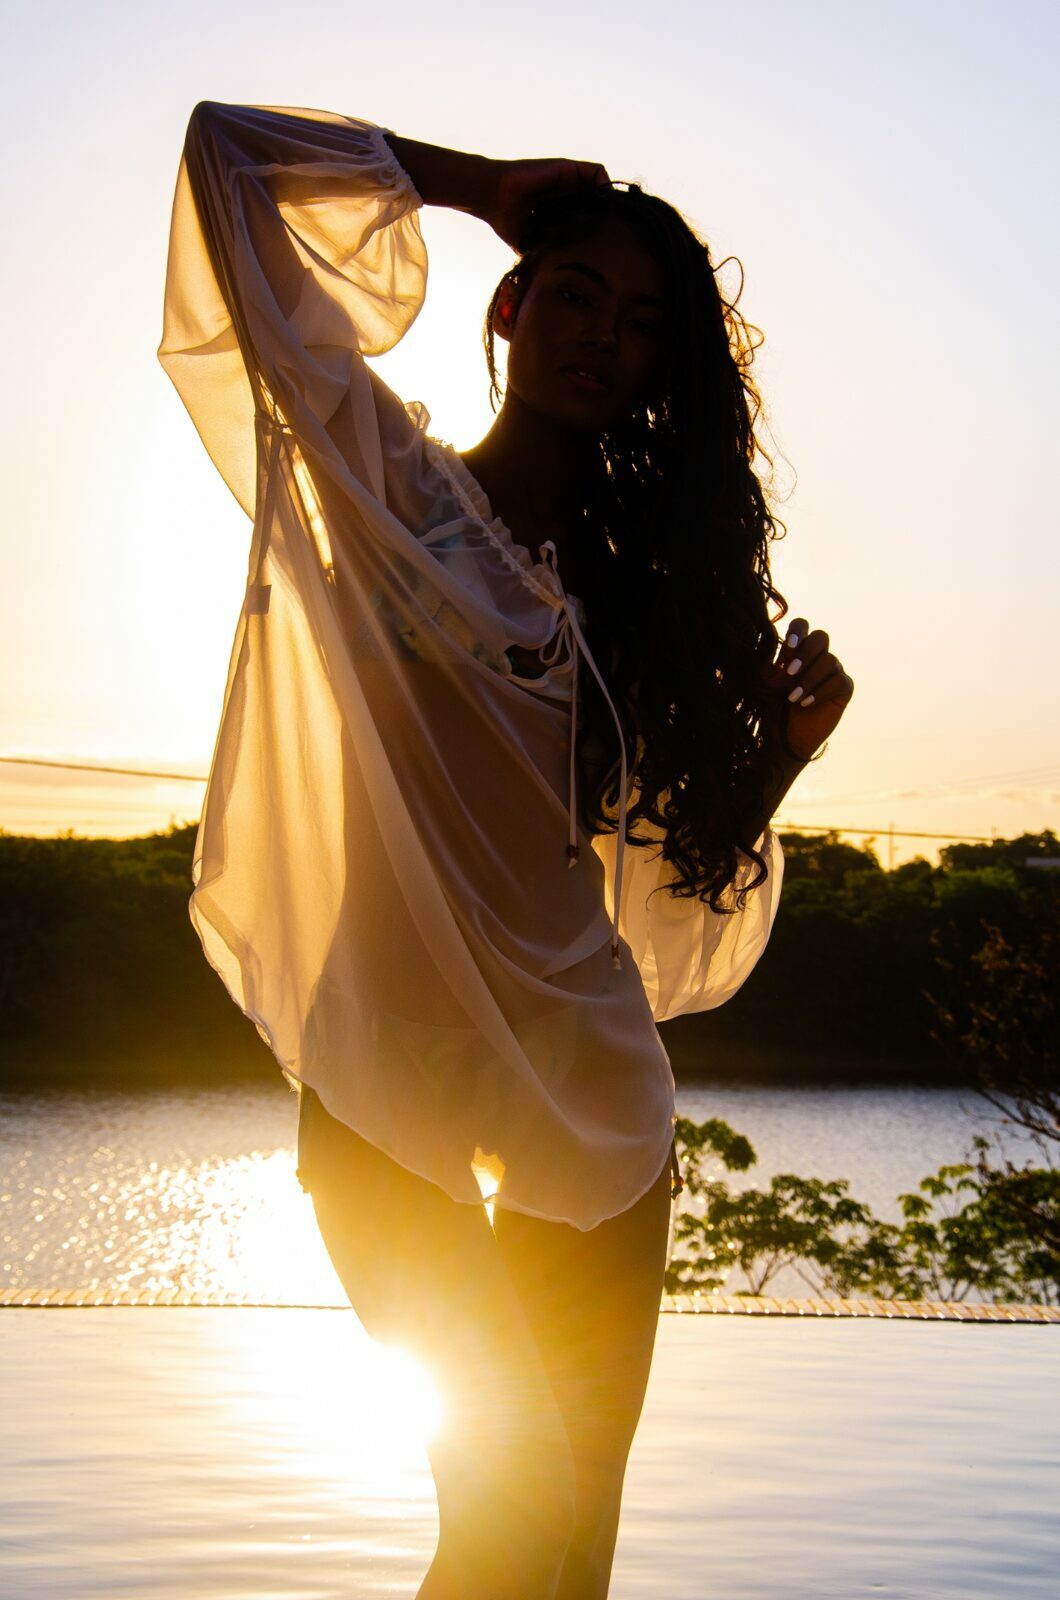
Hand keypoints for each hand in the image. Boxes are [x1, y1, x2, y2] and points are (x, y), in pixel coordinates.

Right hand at [484, 157, 611, 250]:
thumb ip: (538, 252)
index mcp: (557, 208)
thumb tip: (547, 273)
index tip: (606, 241)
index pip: (585, 214)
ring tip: (617, 217)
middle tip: (618, 232)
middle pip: (597, 199)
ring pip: (599, 186)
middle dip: (609, 213)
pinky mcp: (567, 168)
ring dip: (609, 198)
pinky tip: (607, 203)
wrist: (492, 196)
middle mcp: (564, 192)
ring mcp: (567, 179)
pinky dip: (605, 184)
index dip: (597, 224)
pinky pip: (596, 171)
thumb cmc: (504, 219)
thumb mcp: (525, 242)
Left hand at [760, 617, 853, 763]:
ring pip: (830, 660)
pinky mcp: (844, 688)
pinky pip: (839, 680)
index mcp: (797, 650)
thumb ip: (769, 660)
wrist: (785, 736)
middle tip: (790, 673)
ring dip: (809, 679)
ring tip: (793, 697)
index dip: (798, 631)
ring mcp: (833, 671)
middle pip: (821, 637)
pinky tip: (806, 703)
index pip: (802, 626)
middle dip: (806, 653)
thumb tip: (770, 637)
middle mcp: (817, 656)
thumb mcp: (766, 682)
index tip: (788, 647)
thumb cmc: (773, 707)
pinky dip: (821, 691)